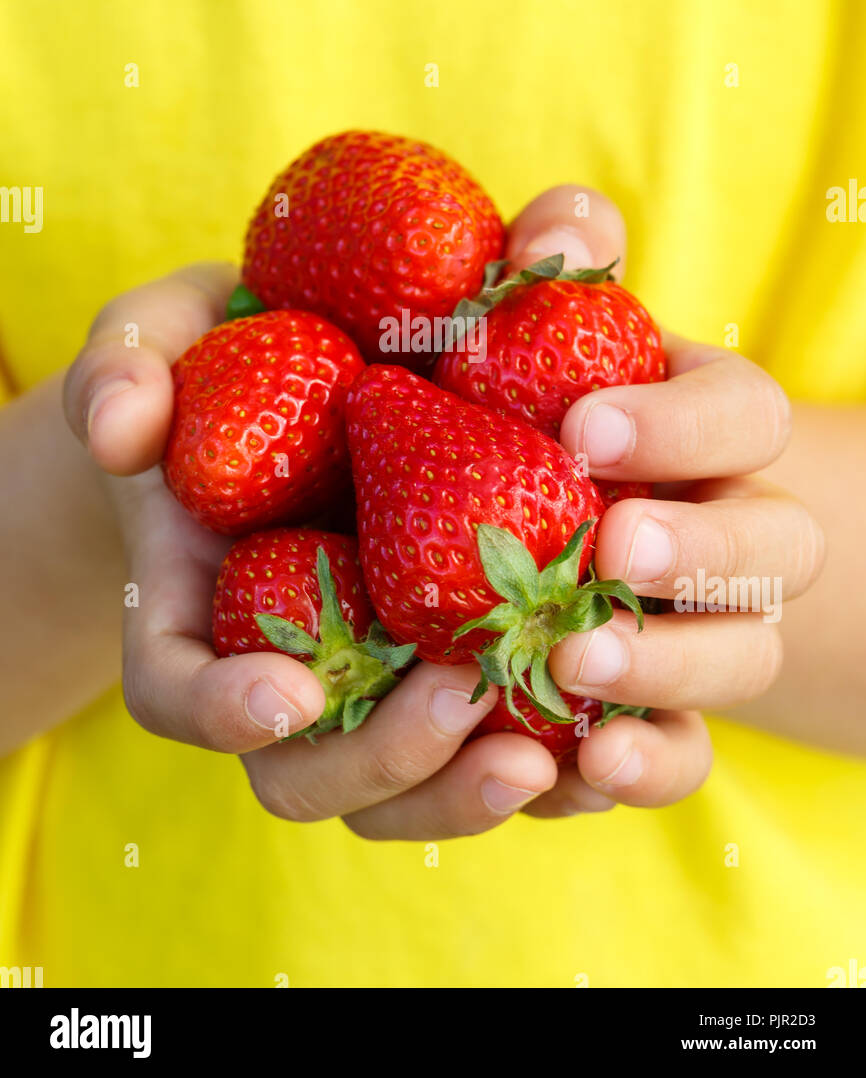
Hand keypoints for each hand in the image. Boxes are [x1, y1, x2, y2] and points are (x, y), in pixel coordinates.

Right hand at [63, 266, 566, 839]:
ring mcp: (374, 680)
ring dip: (465, 791)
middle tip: (463, 700)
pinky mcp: (463, 665)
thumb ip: (127, 365)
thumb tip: (123, 429)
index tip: (290, 690)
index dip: (220, 710)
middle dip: (380, 760)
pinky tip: (622, 735)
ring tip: (548, 749)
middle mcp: (285, 663)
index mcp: (200, 599)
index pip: (177, 689)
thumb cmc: (226, 352)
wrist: (326, 361)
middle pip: (305, 773)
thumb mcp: (164, 336)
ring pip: (404, 794)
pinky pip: (498, 751)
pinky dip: (555, 770)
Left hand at [504, 186, 824, 816]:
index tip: (583, 426)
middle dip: (703, 551)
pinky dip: (646, 767)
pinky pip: (684, 756)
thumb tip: (556, 229)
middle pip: (778, 548)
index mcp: (716, 426)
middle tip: (612, 549)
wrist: (545, 517)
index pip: (743, 414)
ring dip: (672, 668)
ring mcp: (713, 629)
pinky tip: (584, 764)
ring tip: (578, 661)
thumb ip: (558, 260)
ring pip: (742, 658)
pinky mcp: (663, 714)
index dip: (681, 426)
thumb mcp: (550, 328)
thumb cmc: (543, 402)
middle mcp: (739, 530)